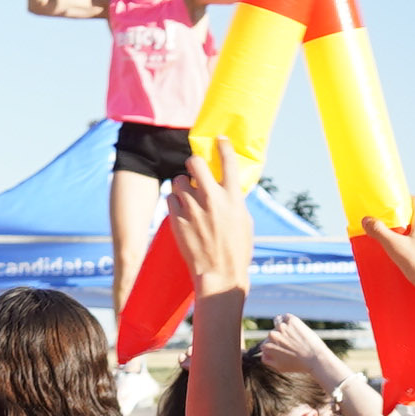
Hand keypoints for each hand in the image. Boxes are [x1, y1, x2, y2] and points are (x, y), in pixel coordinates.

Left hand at [169, 158, 257, 295]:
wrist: (219, 275)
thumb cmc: (236, 252)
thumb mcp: (244, 222)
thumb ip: (233, 201)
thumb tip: (226, 188)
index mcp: (232, 198)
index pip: (228, 160)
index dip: (223, 146)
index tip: (219, 140)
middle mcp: (211, 198)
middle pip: (194, 162)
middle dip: (193, 163)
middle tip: (194, 169)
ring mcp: (192, 208)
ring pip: (178, 181)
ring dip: (182, 185)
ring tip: (188, 197)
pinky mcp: (177, 219)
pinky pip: (170, 199)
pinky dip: (175, 202)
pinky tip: (182, 211)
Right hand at [257, 314, 344, 386]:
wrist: (315, 359)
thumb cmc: (299, 365)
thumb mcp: (280, 367)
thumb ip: (267, 360)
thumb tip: (263, 352)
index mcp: (266, 347)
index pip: (266, 343)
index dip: (275, 346)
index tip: (284, 349)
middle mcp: (272, 335)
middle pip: (272, 333)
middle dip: (280, 337)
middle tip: (293, 345)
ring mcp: (282, 326)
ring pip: (277, 322)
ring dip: (283, 327)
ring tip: (294, 336)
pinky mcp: (291, 320)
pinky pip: (286, 317)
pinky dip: (290, 320)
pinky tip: (297, 328)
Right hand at [360, 210, 414, 321]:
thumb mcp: (395, 248)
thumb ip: (380, 232)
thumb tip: (367, 220)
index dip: (405, 199)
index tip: (391, 204)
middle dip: (400, 221)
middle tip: (386, 228)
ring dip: (405, 237)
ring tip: (391, 246)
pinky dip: (411, 250)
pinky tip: (403, 262)